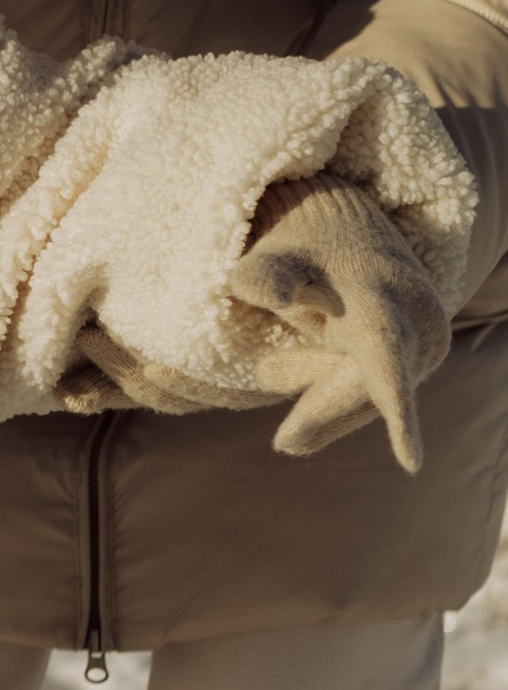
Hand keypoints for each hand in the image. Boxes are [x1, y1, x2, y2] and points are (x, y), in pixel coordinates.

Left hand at [226, 176, 452, 470]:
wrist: (343, 227)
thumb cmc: (301, 248)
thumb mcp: (274, 258)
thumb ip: (265, 276)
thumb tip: (275, 297)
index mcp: (383, 297)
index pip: (385, 358)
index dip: (395, 411)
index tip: (411, 462)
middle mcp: (418, 321)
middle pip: (368, 387)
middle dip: (324, 410)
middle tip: (284, 441)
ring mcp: (425, 339)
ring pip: (370, 391)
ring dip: (323, 392)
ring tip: (278, 365)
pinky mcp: (420, 354)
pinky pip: (376, 387)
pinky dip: (333, 388)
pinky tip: (296, 394)